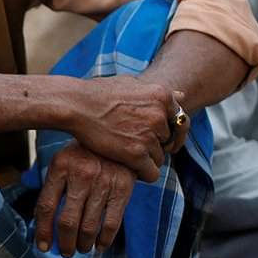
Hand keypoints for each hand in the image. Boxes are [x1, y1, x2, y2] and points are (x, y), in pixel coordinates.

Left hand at [32, 144, 137, 255]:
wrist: (118, 135)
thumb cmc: (84, 154)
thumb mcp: (63, 162)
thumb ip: (53, 188)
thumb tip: (42, 225)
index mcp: (60, 166)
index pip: (46, 206)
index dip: (43, 231)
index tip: (43, 247)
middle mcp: (81, 174)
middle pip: (67, 221)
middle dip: (64, 243)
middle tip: (65, 252)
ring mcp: (103, 181)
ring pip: (89, 226)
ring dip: (83, 244)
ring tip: (81, 249)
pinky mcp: (123, 188)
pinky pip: (112, 223)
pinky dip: (104, 240)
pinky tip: (99, 245)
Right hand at [61, 76, 176, 181]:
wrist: (75, 105)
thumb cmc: (97, 93)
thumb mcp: (131, 83)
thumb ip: (158, 92)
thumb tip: (182, 94)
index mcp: (162, 96)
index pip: (179, 121)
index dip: (168, 131)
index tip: (157, 137)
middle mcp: (160, 115)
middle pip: (168, 141)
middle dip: (154, 145)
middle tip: (135, 145)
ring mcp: (149, 136)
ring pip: (160, 158)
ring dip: (146, 160)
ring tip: (126, 155)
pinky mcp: (136, 154)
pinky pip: (152, 173)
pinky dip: (143, 174)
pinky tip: (130, 169)